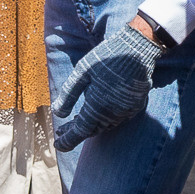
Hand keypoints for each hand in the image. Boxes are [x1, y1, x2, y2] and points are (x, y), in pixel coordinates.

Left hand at [52, 23, 161, 150]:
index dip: (67, 140)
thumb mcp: (81, 73)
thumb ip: (68, 94)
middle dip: (75, 132)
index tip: (57, 145)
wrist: (137, 49)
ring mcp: (126, 111)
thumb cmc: (106, 58)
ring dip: (90, 125)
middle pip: (92, 130)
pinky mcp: (136, 105)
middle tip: (61, 131)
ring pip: (105, 125)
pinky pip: (117, 118)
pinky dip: (104, 118)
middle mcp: (113, 114)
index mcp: (97, 107)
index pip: (80, 132)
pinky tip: (97, 112)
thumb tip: (58, 114)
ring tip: (76, 121)